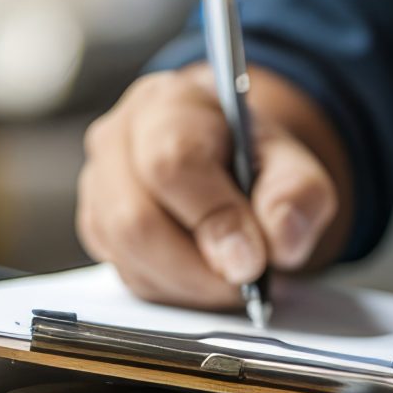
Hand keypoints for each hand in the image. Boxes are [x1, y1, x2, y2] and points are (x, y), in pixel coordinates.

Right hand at [77, 65, 351, 307]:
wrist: (227, 163)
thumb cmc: (252, 160)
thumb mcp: (295, 165)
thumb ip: (297, 194)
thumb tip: (279, 238)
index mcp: (170, 103)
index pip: (173, 162)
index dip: (213, 218)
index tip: (253, 258)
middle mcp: (118, 138)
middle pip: (135, 218)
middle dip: (197, 266)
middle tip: (244, 280)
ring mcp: (98, 185)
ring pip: (127, 254)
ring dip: (187, 283)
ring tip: (229, 279)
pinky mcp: (96, 227)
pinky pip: (125, 274)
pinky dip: (171, 288)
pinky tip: (202, 274)